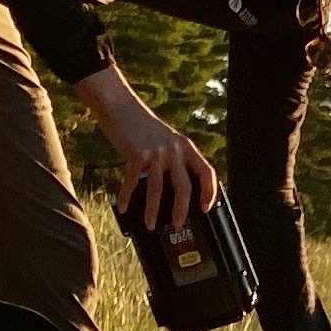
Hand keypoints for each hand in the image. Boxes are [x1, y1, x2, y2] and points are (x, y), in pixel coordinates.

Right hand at [71, 72, 219, 232]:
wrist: (121, 107)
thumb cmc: (144, 128)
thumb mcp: (168, 140)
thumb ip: (175, 160)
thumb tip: (177, 192)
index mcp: (186, 147)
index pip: (206, 172)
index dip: (209, 191)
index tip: (207, 208)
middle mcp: (174, 150)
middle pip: (183, 186)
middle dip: (181, 210)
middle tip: (178, 224)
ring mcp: (155, 152)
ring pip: (157, 189)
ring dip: (153, 210)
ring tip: (150, 224)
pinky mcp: (135, 154)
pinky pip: (132, 181)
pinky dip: (127, 197)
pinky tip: (124, 207)